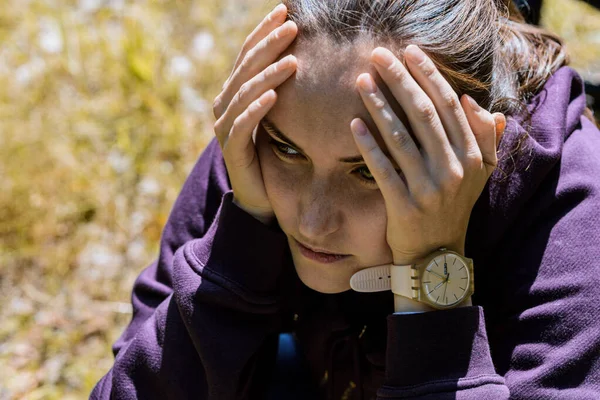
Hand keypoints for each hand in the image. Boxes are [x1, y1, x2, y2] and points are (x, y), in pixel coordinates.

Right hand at [212, 4, 297, 223]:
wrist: (260, 197)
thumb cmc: (275, 154)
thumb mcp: (281, 116)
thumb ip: (284, 88)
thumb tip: (312, 56)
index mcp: (237, 91)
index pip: (249, 54)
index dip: (265, 31)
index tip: (287, 10)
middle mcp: (226, 104)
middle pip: (246, 67)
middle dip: (268, 44)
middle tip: (292, 25)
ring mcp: (226, 127)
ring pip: (244, 93)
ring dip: (267, 75)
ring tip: (292, 62)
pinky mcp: (232, 150)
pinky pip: (242, 125)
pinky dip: (256, 109)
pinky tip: (274, 96)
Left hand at [351, 45, 505, 264]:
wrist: (436, 256)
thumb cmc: (454, 208)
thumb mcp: (480, 174)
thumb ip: (484, 137)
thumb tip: (470, 101)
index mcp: (472, 156)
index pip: (449, 105)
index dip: (429, 75)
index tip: (409, 52)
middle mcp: (454, 169)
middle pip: (424, 114)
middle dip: (400, 79)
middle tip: (378, 56)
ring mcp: (429, 189)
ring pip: (401, 137)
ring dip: (380, 105)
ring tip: (362, 81)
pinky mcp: (404, 206)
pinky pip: (383, 169)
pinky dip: (368, 145)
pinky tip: (354, 124)